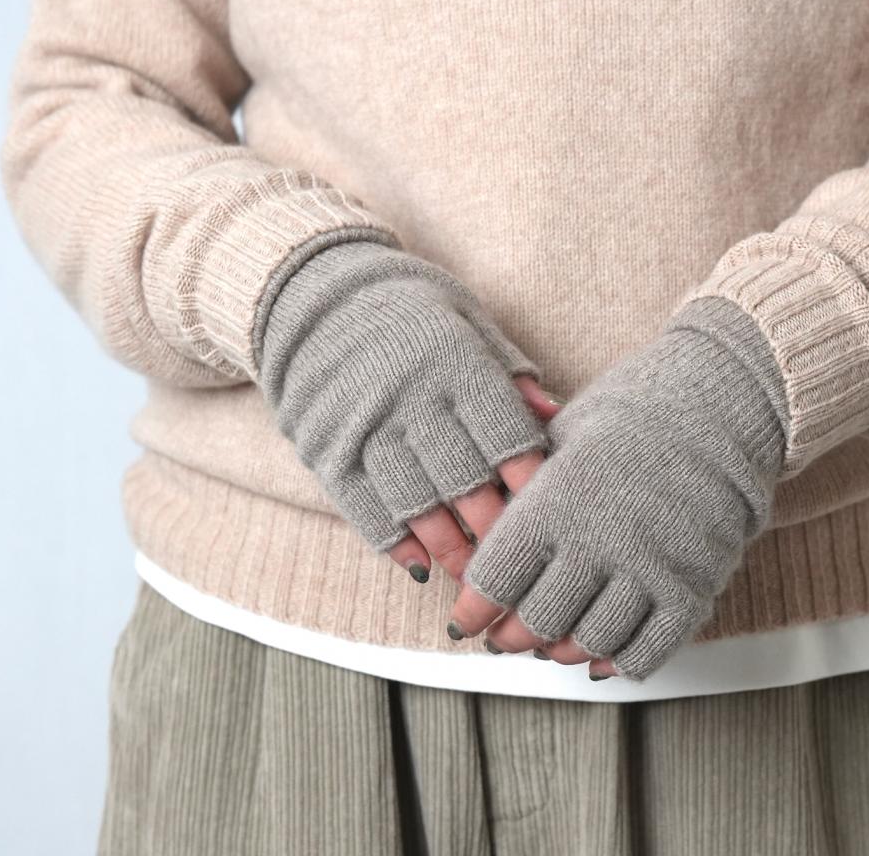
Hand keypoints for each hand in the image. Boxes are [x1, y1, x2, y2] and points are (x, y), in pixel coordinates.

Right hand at [257, 238, 550, 579]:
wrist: (312, 295)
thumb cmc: (406, 308)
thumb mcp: (464, 319)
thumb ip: (508, 370)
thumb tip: (555, 415)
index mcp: (453, 362)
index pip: (503, 433)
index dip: (530, 481)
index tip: (549, 512)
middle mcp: (409, 396)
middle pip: (464, 478)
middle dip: (495, 527)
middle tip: (518, 559)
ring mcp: (363, 425)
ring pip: (415, 502)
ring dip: (448, 546)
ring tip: (473, 573)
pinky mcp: (326, 447)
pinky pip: (361, 506)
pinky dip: (392, 540)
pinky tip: (418, 563)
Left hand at [448, 296, 790, 680]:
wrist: (716, 408)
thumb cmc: (629, 416)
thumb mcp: (559, 439)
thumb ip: (522, 494)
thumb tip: (483, 540)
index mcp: (556, 501)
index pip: (497, 578)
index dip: (474, 608)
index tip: (466, 618)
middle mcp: (599, 541)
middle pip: (537, 620)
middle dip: (510, 637)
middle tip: (503, 637)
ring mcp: (650, 569)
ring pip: (589, 642)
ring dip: (560, 652)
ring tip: (548, 644)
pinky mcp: (693, 587)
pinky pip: (648, 650)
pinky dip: (617, 662)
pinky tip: (600, 657)